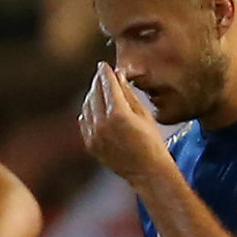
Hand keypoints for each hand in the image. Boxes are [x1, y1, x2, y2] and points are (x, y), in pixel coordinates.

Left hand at [77, 61, 171, 186]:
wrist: (146, 171)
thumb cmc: (152, 141)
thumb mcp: (144, 114)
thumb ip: (128, 94)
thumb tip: (118, 75)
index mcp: (118, 114)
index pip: (107, 86)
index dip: (105, 73)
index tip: (103, 65)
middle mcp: (102, 124)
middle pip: (94, 94)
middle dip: (97, 82)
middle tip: (101, 74)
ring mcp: (93, 135)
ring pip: (87, 107)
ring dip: (92, 95)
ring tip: (98, 88)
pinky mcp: (90, 144)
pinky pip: (84, 121)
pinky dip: (88, 111)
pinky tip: (94, 107)